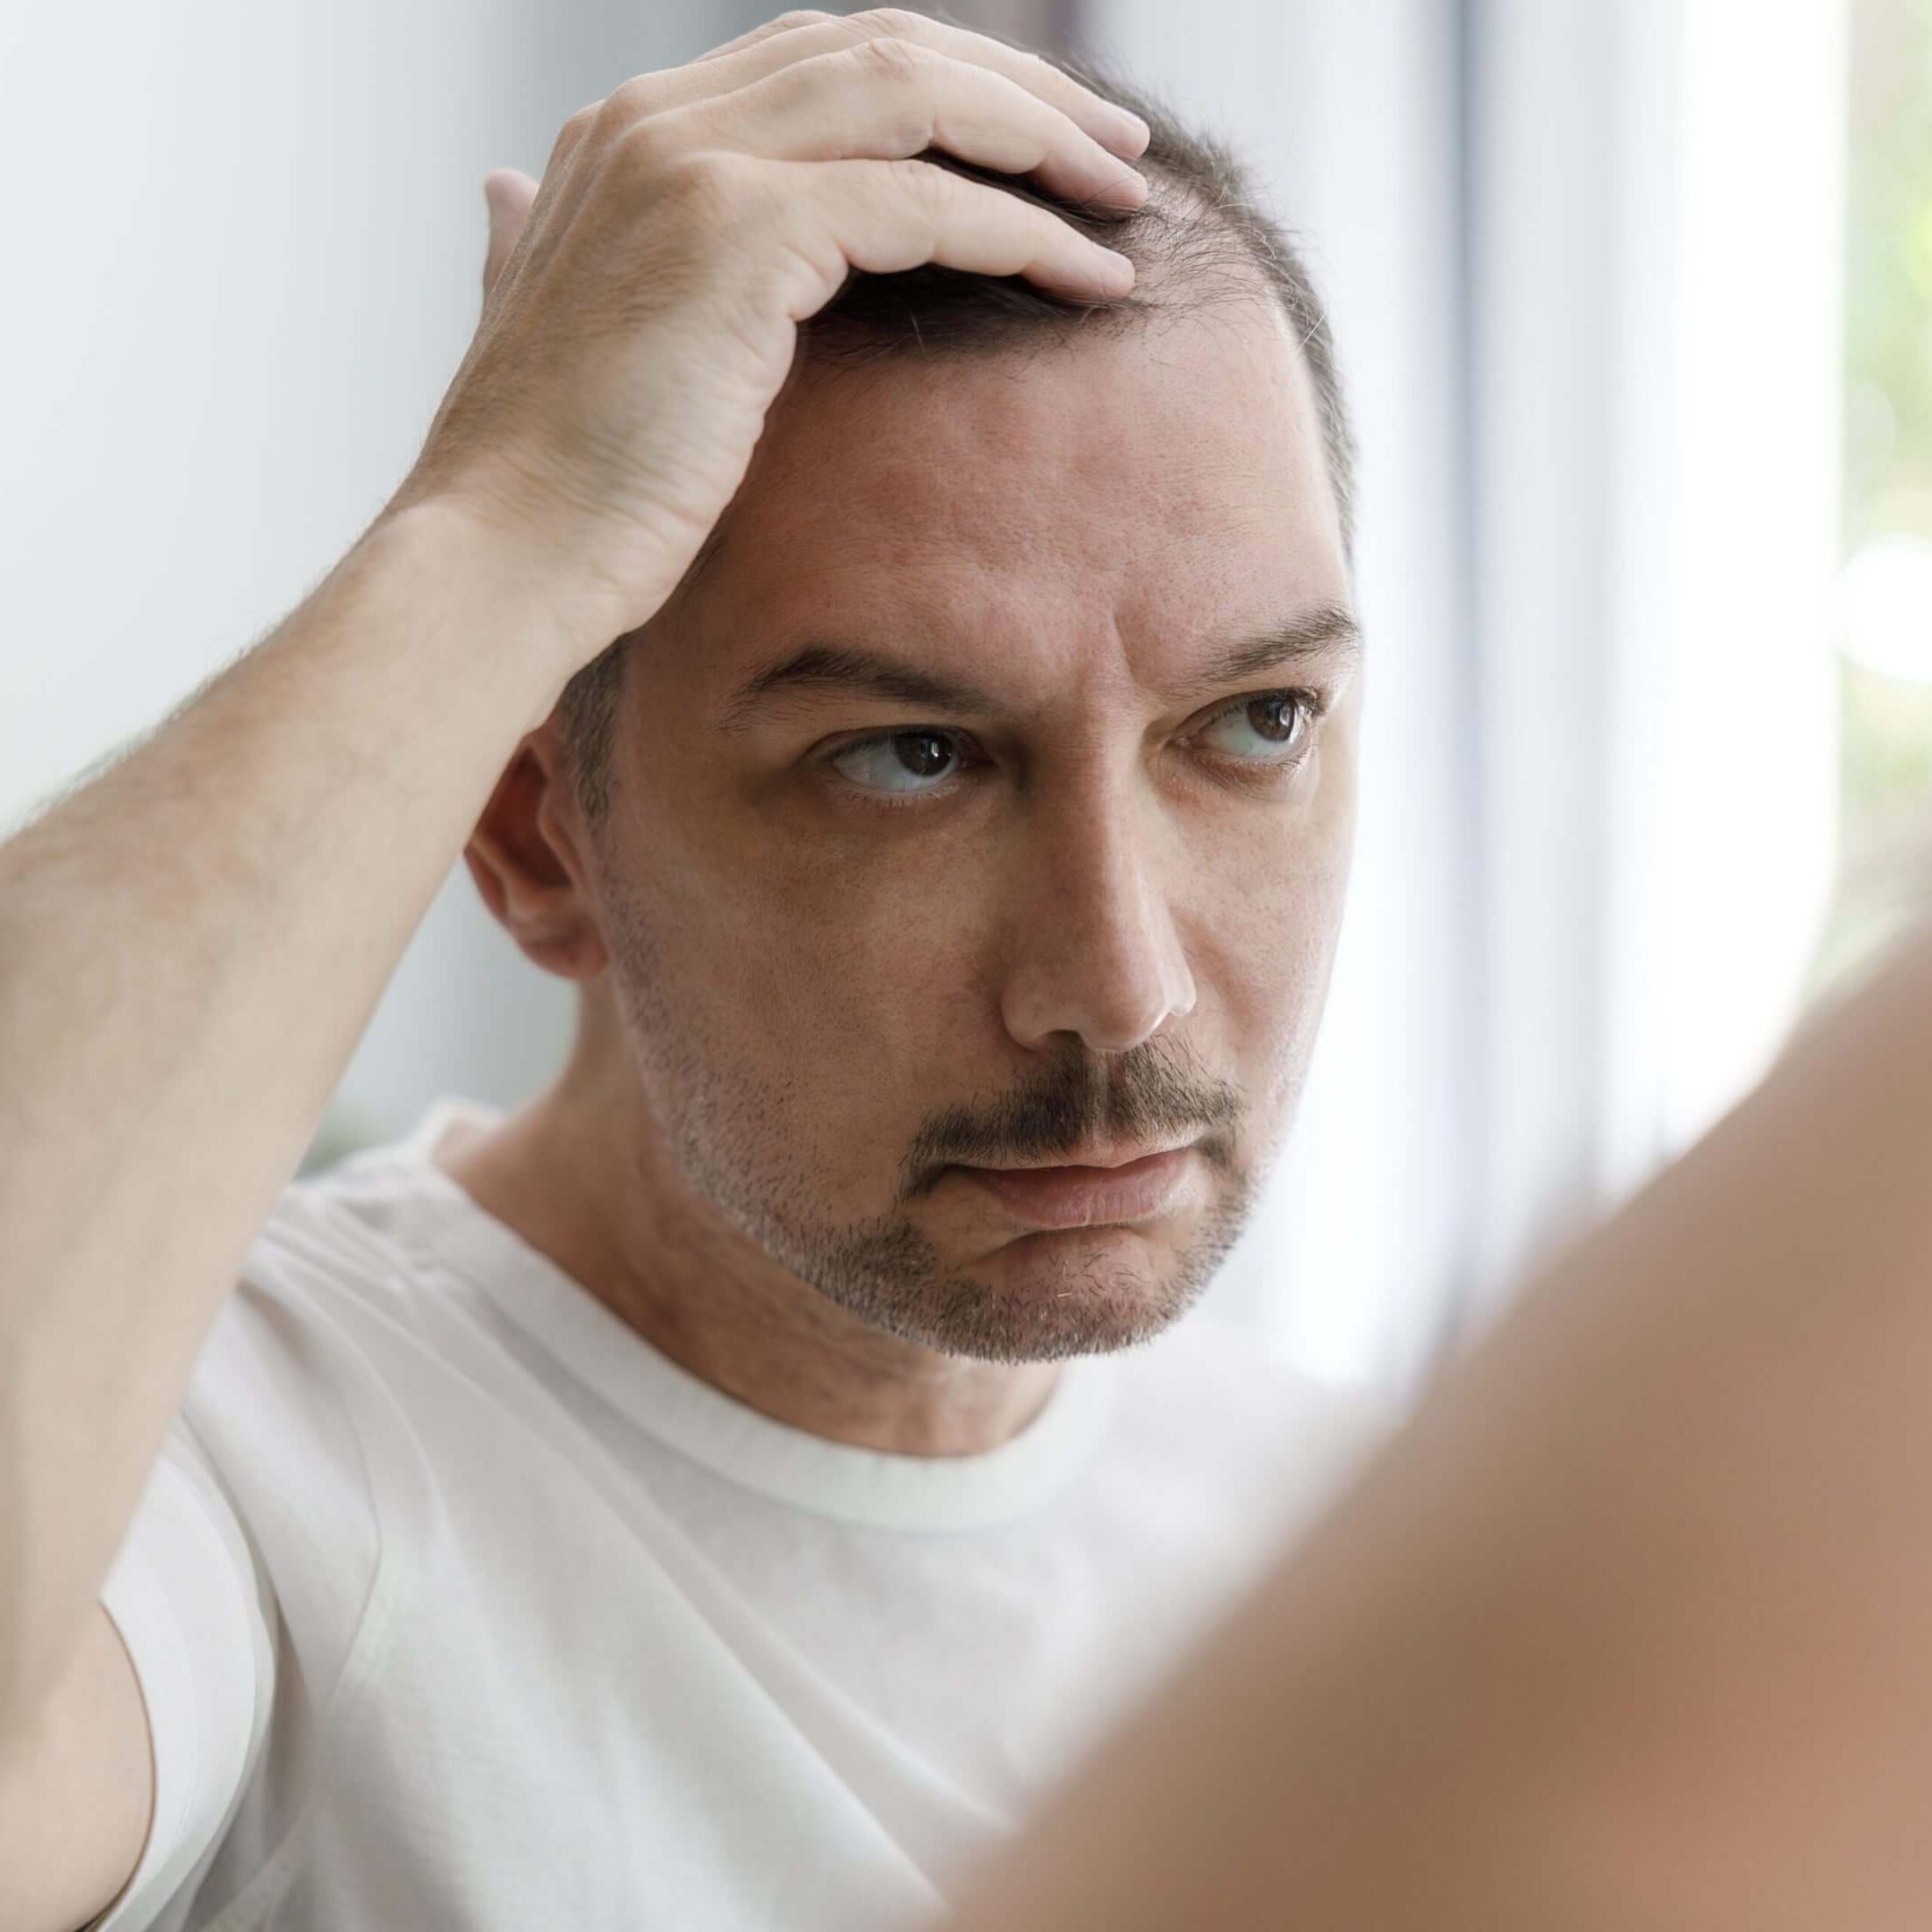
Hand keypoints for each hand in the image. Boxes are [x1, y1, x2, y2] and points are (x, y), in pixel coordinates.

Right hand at [391, 7, 1151, 676]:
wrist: (497, 563)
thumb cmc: (554, 492)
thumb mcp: (559, 335)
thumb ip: (552, 243)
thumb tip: (508, 194)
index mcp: (626, 137)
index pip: (824, 62)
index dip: (949, 88)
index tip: (1040, 144)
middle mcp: (655, 121)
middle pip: (886, 47)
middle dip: (1017, 91)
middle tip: (1118, 151)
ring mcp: (691, 161)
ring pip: (916, 94)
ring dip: (1041, 139)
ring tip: (1128, 197)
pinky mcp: (737, 230)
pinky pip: (924, 202)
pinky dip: (1020, 230)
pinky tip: (1089, 274)